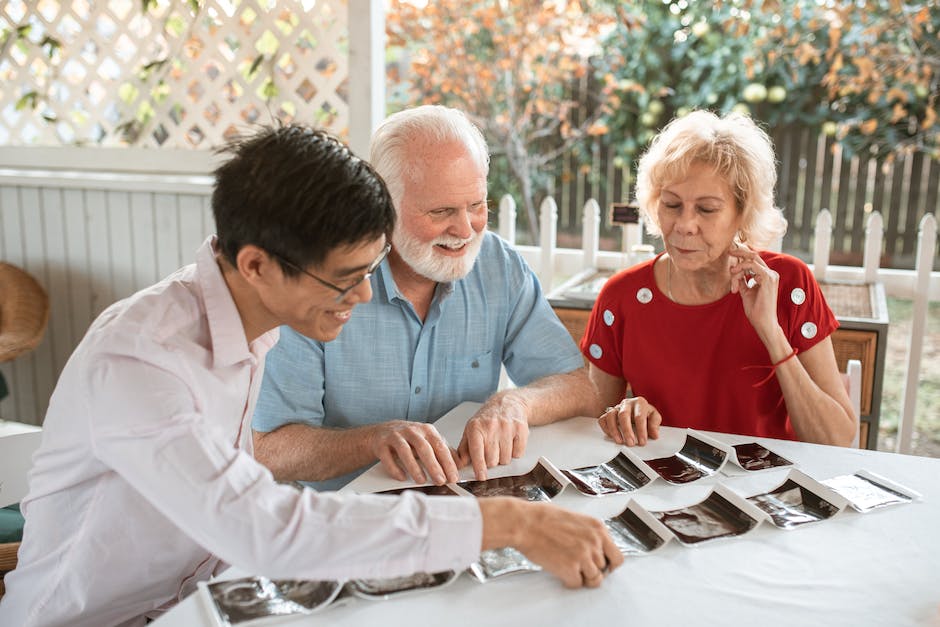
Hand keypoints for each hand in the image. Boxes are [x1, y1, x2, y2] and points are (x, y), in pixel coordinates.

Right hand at [369, 421, 458, 484]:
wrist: (382, 432)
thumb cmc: (409, 439)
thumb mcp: (428, 441)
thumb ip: (443, 451)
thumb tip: (460, 465)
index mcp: (426, 430)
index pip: (440, 446)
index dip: (447, 462)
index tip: (453, 477)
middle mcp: (411, 431)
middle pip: (424, 448)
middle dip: (434, 466)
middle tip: (440, 481)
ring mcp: (395, 436)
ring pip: (405, 451)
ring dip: (414, 467)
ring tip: (422, 480)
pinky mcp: (381, 443)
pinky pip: (387, 456)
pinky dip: (395, 468)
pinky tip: (402, 477)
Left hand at [456, 399, 528, 480]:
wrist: (507, 403)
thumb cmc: (487, 418)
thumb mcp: (471, 430)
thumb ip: (464, 449)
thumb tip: (460, 465)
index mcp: (476, 428)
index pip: (477, 452)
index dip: (479, 467)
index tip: (481, 476)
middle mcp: (491, 426)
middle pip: (493, 460)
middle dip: (491, 461)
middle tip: (491, 452)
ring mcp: (507, 427)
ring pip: (506, 459)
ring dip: (503, 457)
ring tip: (500, 445)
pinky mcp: (520, 429)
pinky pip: (518, 453)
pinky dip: (515, 452)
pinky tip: (510, 442)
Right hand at [479, 498, 623, 588]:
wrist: (525, 523)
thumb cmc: (543, 518)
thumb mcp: (576, 518)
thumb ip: (589, 534)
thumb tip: (595, 549)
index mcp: (598, 529)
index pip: (618, 557)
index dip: (609, 564)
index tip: (602, 566)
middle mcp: (595, 543)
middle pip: (605, 570)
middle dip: (593, 570)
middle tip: (580, 567)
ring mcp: (584, 556)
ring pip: (594, 580)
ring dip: (582, 577)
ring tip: (568, 567)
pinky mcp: (571, 568)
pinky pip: (577, 584)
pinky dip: (568, 581)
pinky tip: (560, 570)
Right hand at [598, 397, 660, 445]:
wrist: (636, 409)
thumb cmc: (645, 413)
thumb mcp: (654, 416)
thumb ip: (655, 424)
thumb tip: (654, 434)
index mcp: (639, 403)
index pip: (639, 416)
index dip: (641, 430)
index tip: (642, 441)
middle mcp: (626, 403)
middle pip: (623, 415)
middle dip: (626, 431)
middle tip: (630, 443)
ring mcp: (616, 408)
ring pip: (610, 416)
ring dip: (614, 430)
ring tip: (619, 441)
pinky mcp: (608, 413)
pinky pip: (603, 420)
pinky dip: (606, 428)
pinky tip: (612, 436)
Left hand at [729, 245, 780, 340]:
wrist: (762, 321)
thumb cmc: (756, 310)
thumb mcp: (746, 292)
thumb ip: (742, 281)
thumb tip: (736, 273)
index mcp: (767, 276)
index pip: (754, 261)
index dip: (742, 256)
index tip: (731, 254)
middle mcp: (771, 274)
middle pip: (754, 256)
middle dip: (740, 252)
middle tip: (729, 251)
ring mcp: (771, 275)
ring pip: (750, 261)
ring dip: (738, 269)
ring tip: (733, 278)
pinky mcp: (768, 278)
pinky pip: (752, 266)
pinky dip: (742, 270)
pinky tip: (736, 278)